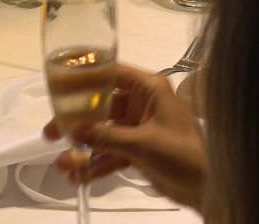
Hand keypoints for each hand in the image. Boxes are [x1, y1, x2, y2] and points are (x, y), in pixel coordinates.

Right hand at [43, 64, 207, 209]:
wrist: (208, 187)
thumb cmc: (182, 154)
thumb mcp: (142, 143)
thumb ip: (106, 136)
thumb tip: (72, 130)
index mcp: (150, 88)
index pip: (111, 72)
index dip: (84, 75)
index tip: (57, 82)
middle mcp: (143, 102)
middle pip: (101, 104)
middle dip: (76, 121)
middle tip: (51, 132)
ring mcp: (140, 127)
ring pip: (104, 132)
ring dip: (84, 148)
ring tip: (62, 164)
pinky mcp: (139, 149)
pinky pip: (112, 152)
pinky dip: (97, 163)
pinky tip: (79, 177)